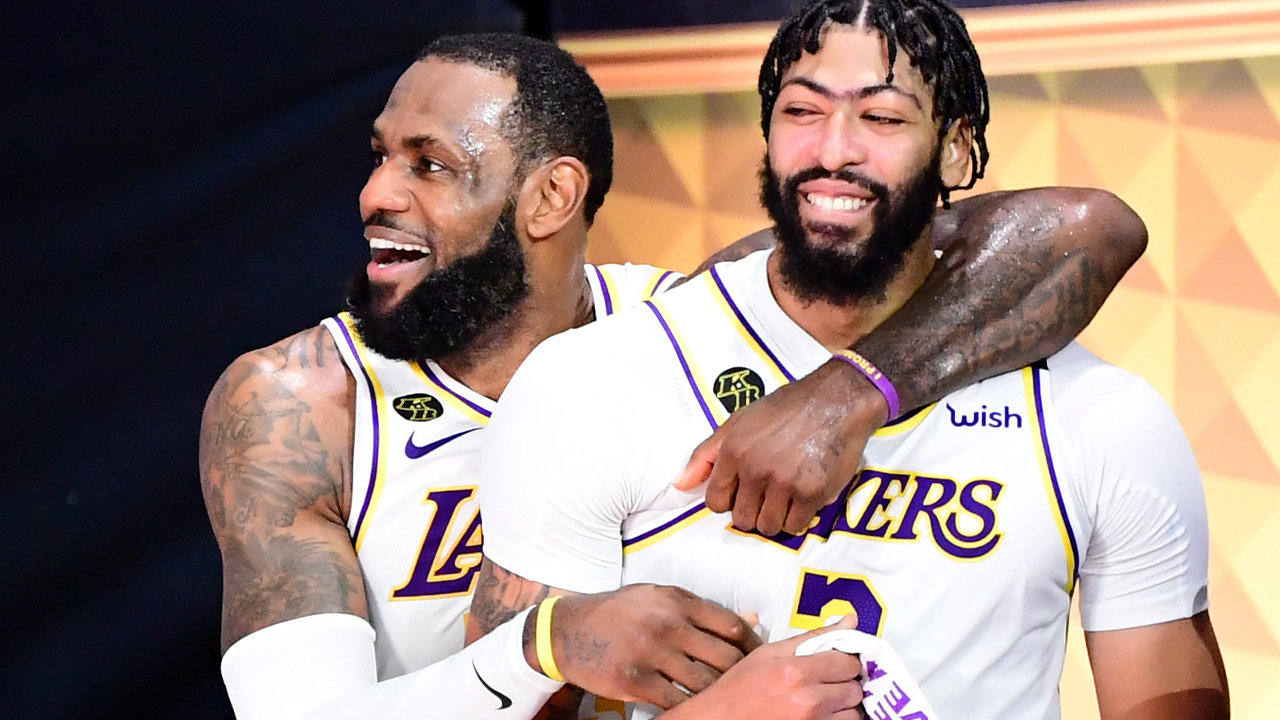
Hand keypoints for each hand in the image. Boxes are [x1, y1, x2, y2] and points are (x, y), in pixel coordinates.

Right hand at [547, 585, 762, 708]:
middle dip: (741, 676)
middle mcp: (667, 624)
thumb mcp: (659, 599)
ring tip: (725, 701)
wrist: (567, 630)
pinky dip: (690, 709)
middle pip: (724, 658)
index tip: (759, 658)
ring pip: (704, 685)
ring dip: (718, 697)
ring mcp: (651, 654)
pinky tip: (695, 709)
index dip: (752, 646)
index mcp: (677, 600)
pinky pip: (676, 703)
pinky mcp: (634, 681)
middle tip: (747, 687)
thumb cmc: (619, 612)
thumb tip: (751, 619)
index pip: (731, 626)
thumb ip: (702, 610)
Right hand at [669, 614, 865, 719]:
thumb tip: (849, 620)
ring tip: (822, 701)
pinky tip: (819, 715)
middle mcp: (807, 702)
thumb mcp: (770, 653)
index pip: (848, 662)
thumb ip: (814, 637)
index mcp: (795, 672)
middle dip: (844, 683)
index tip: (835, 661)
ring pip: (853, 714)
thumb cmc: (739, 690)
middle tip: (825, 682)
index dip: (844, 660)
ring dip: (843, 707)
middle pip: (854, 688)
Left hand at [675, 359, 887, 535]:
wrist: (836, 400)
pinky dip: (798, 517)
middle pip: (742, 519)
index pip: (715, 502)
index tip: (744, 492)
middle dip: (753, 511)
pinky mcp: (812, 492)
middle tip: (769, 494)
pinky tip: (803, 497)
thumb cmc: (786, 408)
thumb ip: (706, 454)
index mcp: (733, 451)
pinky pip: (795, 526)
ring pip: (768, 527)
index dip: (730, 500)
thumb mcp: (739, 421)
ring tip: (786, 497)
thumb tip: (680, 485)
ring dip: (776, 517)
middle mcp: (755, 469)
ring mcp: (784, 482)